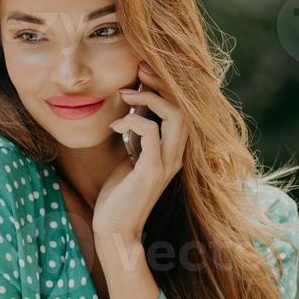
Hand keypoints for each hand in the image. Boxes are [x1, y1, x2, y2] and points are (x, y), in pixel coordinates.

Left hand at [91, 61, 189, 246]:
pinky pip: (151, 135)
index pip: (181, 108)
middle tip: (138, 70)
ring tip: (124, 95)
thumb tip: (134, 102)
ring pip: (175, 117)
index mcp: (173, 149)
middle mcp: (176, 154)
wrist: (115, 228)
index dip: (165, 86)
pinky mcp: (152, 171)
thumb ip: (137, 131)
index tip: (142, 70)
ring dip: (149, 99)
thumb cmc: (119, 193)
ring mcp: (167, 163)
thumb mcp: (129, 154)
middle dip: (162, 84)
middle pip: (184, 107)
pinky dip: (133, 123)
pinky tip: (115, 127)